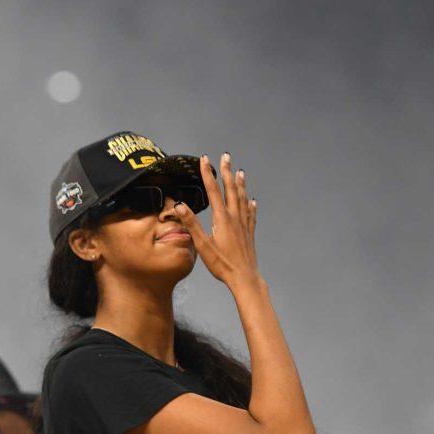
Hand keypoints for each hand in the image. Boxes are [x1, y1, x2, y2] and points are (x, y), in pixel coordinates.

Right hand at [175, 153, 259, 288]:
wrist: (244, 278)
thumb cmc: (222, 264)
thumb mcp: (202, 245)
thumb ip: (192, 224)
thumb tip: (180, 206)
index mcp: (222, 219)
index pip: (213, 191)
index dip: (208, 173)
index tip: (204, 159)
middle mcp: (235, 218)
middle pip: (230, 190)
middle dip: (227, 172)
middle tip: (226, 156)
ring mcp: (244, 225)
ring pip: (243, 199)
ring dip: (240, 184)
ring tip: (240, 172)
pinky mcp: (249, 233)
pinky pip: (251, 214)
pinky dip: (251, 205)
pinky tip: (253, 201)